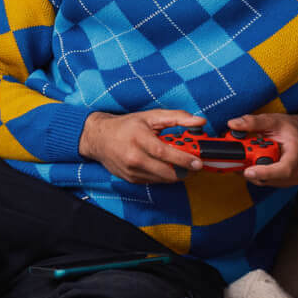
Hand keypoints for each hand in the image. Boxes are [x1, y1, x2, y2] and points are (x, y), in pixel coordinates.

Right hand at [79, 109, 206, 183]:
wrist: (98, 138)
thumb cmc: (126, 126)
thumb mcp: (151, 116)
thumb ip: (177, 117)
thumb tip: (200, 121)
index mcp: (139, 138)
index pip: (165, 153)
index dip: (184, 159)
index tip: (198, 162)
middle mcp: (133, 157)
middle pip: (166, 171)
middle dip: (185, 170)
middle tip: (194, 164)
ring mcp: (131, 170)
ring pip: (162, 179)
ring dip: (175, 174)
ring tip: (179, 163)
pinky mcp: (131, 179)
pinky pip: (154, 181)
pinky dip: (163, 175)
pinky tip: (163, 165)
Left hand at [224, 113, 297, 185]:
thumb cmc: (293, 128)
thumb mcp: (274, 120)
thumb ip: (254, 122)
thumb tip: (234, 124)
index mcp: (297, 154)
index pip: (283, 169)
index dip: (264, 172)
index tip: (248, 171)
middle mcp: (297, 169)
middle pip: (269, 177)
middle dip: (251, 167)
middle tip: (239, 156)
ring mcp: (292, 177)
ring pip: (265, 181)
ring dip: (251, 170)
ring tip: (247, 155)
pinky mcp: (285, 181)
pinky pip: (265, 181)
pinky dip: (255, 173)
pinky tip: (251, 161)